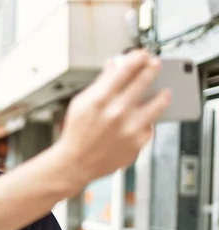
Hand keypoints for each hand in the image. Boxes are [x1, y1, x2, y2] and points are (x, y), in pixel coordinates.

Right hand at [59, 49, 170, 185]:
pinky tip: (144, 119)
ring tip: (165, 92)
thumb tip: (113, 67)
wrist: (76, 162)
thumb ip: (99, 84)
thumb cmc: (76, 134)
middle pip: (144, 81)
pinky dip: (148, 122)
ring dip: (163, 95)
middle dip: (152, 69)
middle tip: (155, 66)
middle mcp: (117, 111)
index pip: (126, 69)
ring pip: (158, 103)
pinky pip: (150, 126)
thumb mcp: (81, 103)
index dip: (137, 58)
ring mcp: (130, 127)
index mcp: (100, 98)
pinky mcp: (138, 142)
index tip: (142, 55)